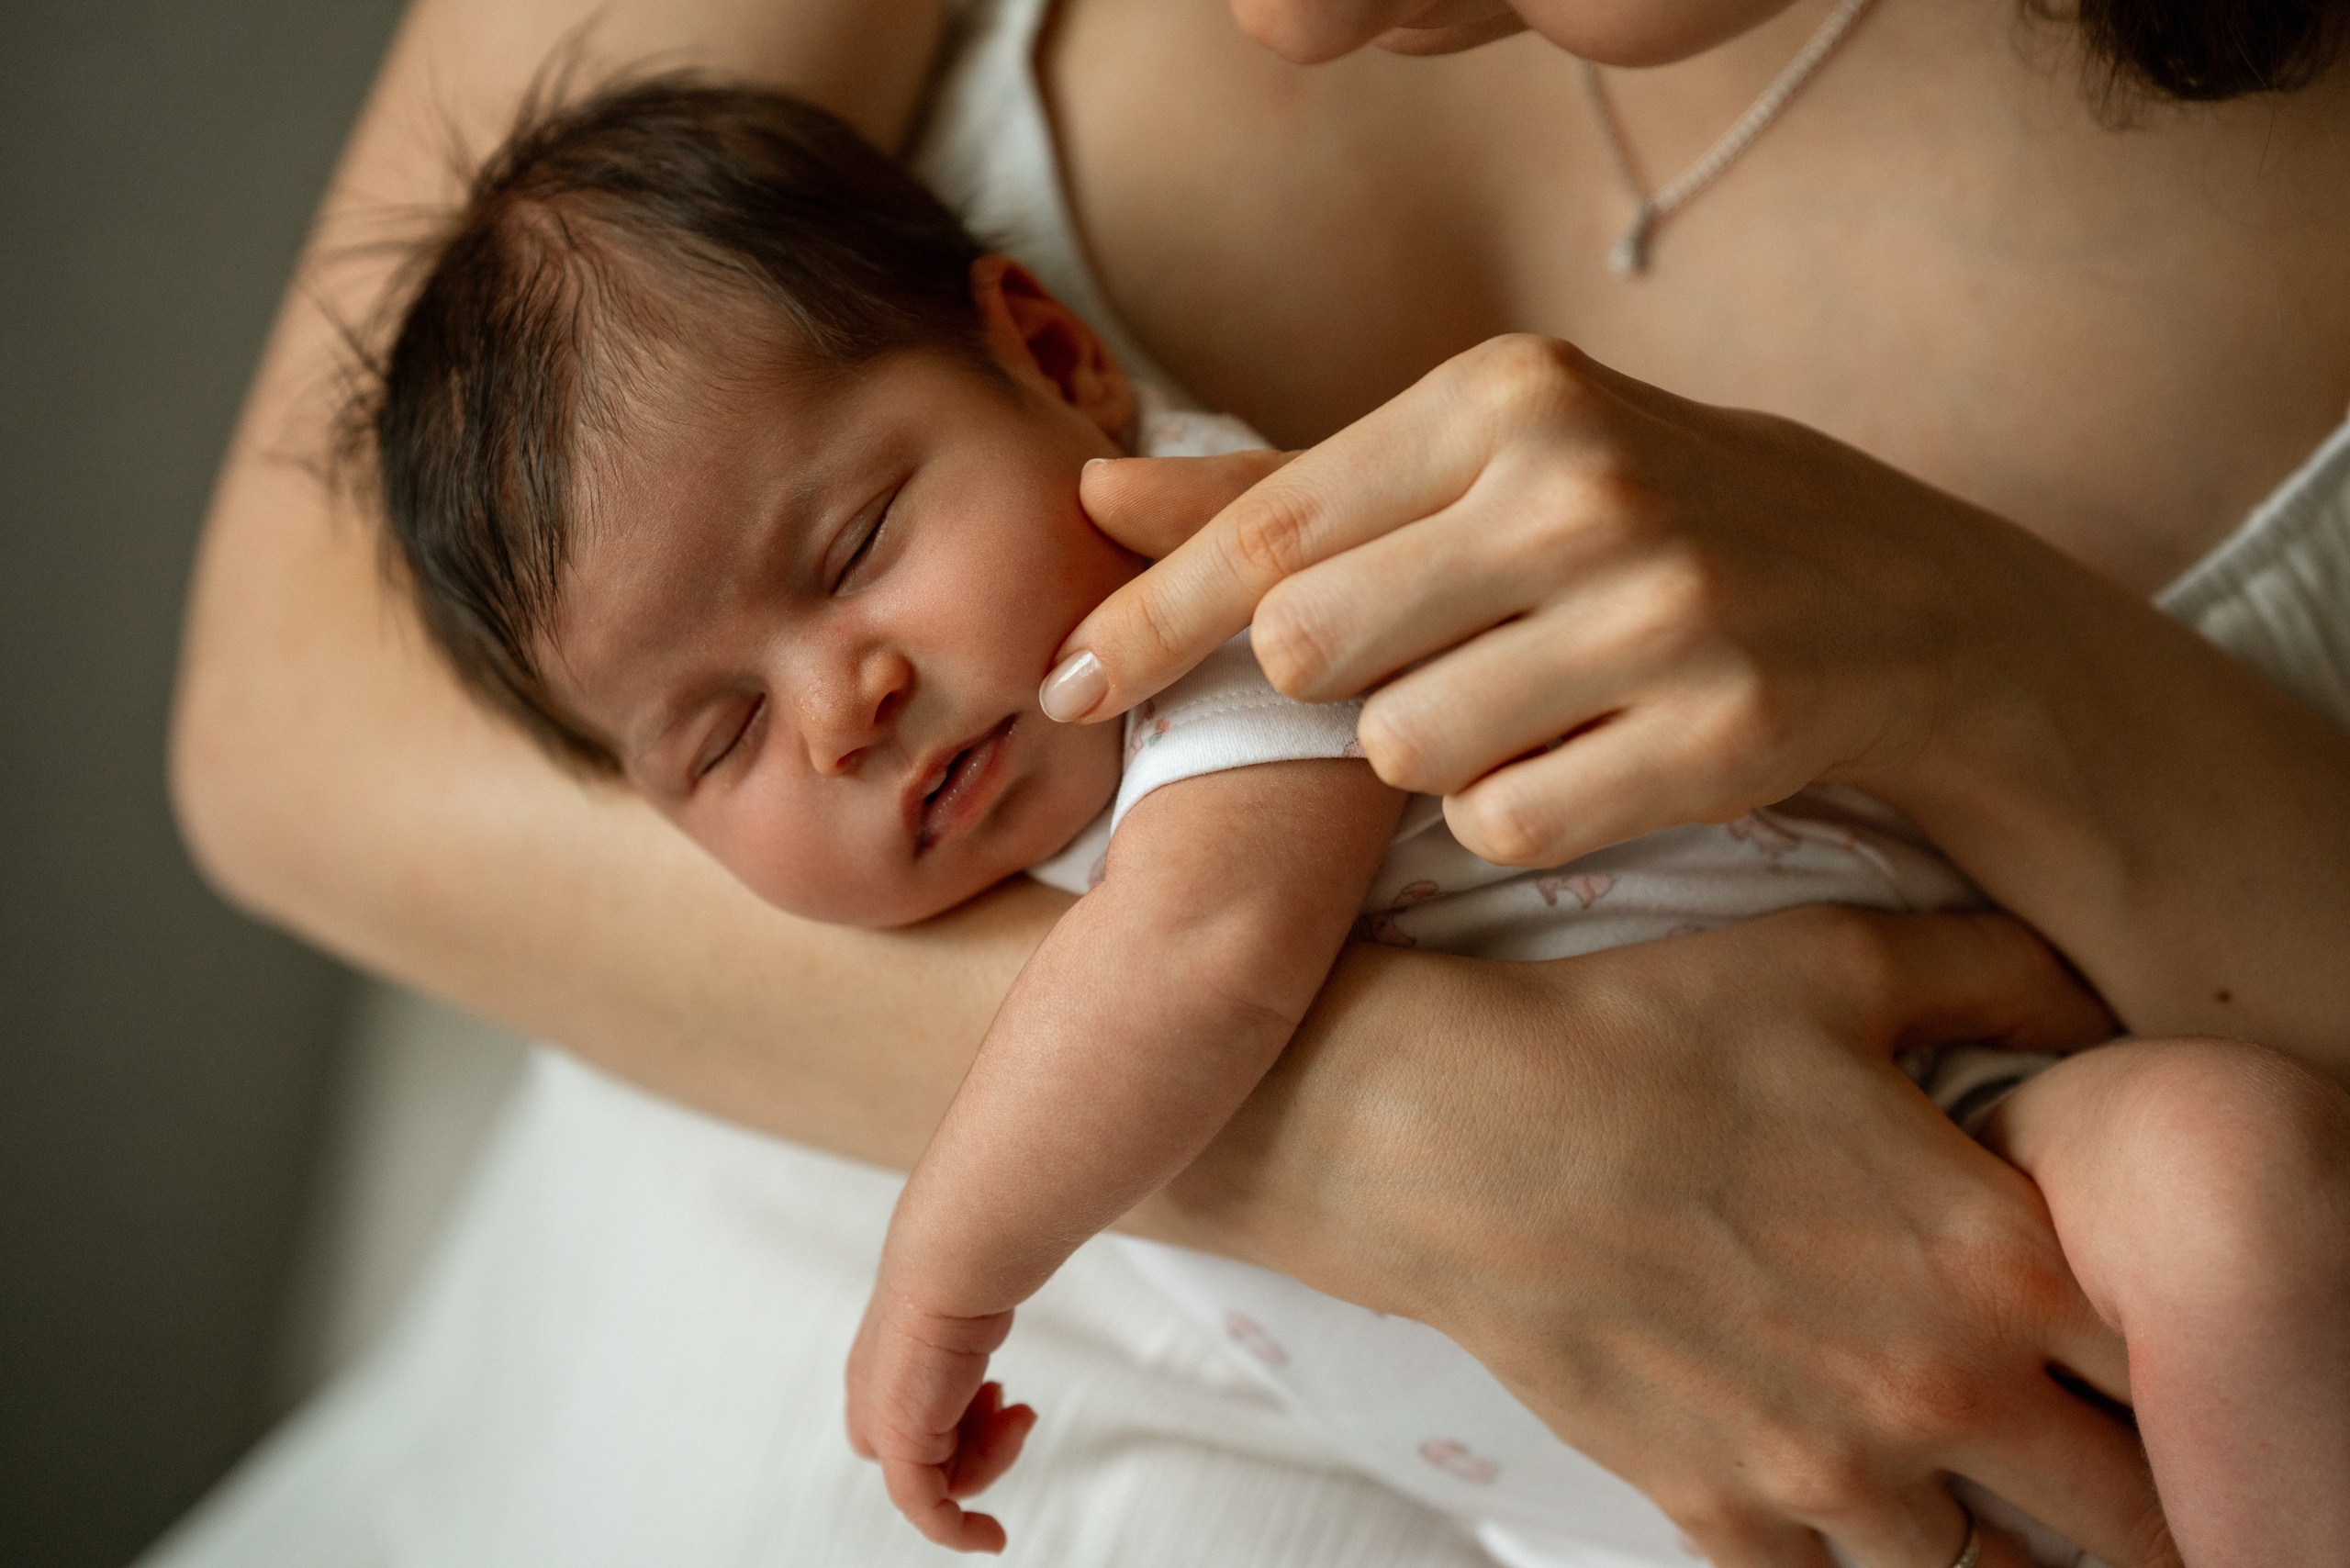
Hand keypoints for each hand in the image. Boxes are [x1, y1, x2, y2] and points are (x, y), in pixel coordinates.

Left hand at [843, 1291, 1035, 1552]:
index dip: (959, 1424)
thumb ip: (970, 1313)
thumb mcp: (968, 1301)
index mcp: (883, 1359)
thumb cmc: (964, 1266)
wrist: (951, 1261)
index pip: (910, 1419)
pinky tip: (991, 1539)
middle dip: (975, 1444)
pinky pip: (926, 1509)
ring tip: (1016, 1412)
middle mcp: (874, 1392)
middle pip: (922, 1455)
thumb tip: (1009, 1270)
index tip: (1001, 1410)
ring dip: (990, 1460)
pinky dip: (959, 1532)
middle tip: (1010, 1407)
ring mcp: (883, 1419)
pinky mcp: (902, 1440)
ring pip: (937, 1480)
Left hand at [1049, 334, 2082, 867]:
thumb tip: (1096, 496)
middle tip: (1417, 662)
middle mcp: (1580, 482)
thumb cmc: (1646, 523)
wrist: (1905, 601)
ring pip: (1399, 750)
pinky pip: (1502, 824)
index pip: (1266, 527)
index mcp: (1507, 393)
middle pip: (1308, 647)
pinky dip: (1511, 813)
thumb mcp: (1482, 463)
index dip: (1143, 620)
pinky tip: (1586, 758)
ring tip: (1520, 705)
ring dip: (1425, 756)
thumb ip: (1287, 488)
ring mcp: (1662, 607)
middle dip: (1326, 685)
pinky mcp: (1723, 729)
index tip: (1058, 688)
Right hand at [1164, 906, 2178, 1567]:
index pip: (2191, 1358)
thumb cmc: (1644, 1032)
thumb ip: (2000, 973)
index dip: (2204, 1351)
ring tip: (1985, 1485)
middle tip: (2105, 1443)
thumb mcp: (1835, 958)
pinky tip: (1845, 1502)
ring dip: (2008, 1538)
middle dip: (2147, 1486)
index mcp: (1995, 1254)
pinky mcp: (1719, 1515)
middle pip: (2132, 1514)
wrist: (1451, 1132)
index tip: (2167, 1339)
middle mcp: (1939, 1393)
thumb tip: (2102, 1004)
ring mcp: (1826, 1476)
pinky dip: (1855, 1562)